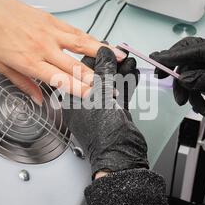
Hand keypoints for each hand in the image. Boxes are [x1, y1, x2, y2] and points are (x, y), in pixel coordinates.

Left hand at [62, 47, 147, 178]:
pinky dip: (127, 82)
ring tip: (129, 59)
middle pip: (96, 76)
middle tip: (119, 51)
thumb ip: (103, 73)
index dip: (94, 57)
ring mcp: (100, 109)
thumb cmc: (103, 135)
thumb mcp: (101, 96)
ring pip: (110, 84)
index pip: (79, 72)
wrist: (120, 157)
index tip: (105, 47)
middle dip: (110, 63)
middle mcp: (84, 105)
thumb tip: (104, 54)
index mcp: (72, 101)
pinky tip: (132, 73)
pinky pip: (120, 93)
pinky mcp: (115, 114)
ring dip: (120, 71)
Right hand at [150, 37, 204, 115]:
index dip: (175, 54)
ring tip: (192, 106)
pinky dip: (194, 97)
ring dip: (187, 91)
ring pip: (189, 74)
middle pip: (188, 57)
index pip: (195, 48)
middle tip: (161, 78)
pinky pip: (194, 85)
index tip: (158, 59)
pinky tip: (201, 108)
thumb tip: (183, 78)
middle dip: (177, 71)